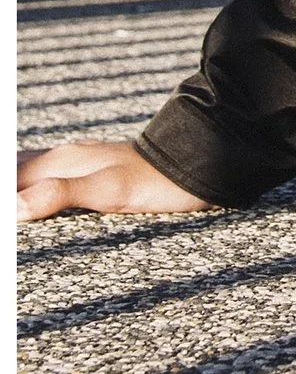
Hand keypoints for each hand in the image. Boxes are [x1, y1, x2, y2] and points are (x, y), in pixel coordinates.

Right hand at [18, 138, 211, 225]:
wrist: (198, 162)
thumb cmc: (157, 180)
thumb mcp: (111, 191)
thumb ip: (63, 195)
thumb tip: (14, 207)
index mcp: (59, 162)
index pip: (9, 177)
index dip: (5, 193)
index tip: (6, 213)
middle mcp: (61, 160)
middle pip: (13, 170)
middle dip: (8, 179)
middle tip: (8, 213)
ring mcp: (74, 164)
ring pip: (24, 170)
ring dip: (14, 179)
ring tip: (14, 205)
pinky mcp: (87, 173)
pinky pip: (40, 177)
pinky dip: (23, 185)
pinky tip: (24, 198)